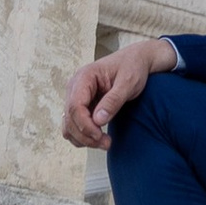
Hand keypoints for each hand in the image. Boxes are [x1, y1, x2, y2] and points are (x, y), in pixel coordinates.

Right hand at [64, 35, 176, 149]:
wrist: (137, 61)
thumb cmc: (133, 68)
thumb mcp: (128, 82)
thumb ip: (113, 100)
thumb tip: (97, 121)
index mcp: (84, 77)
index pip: (75, 106)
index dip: (85, 126)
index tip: (100, 136)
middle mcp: (75, 87)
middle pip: (70, 118)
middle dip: (86, 135)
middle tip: (107, 144)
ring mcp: (76, 97)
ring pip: (69, 125)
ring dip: (83, 138)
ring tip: (105, 143)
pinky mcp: (81, 106)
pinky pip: (74, 125)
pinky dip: (83, 136)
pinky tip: (99, 138)